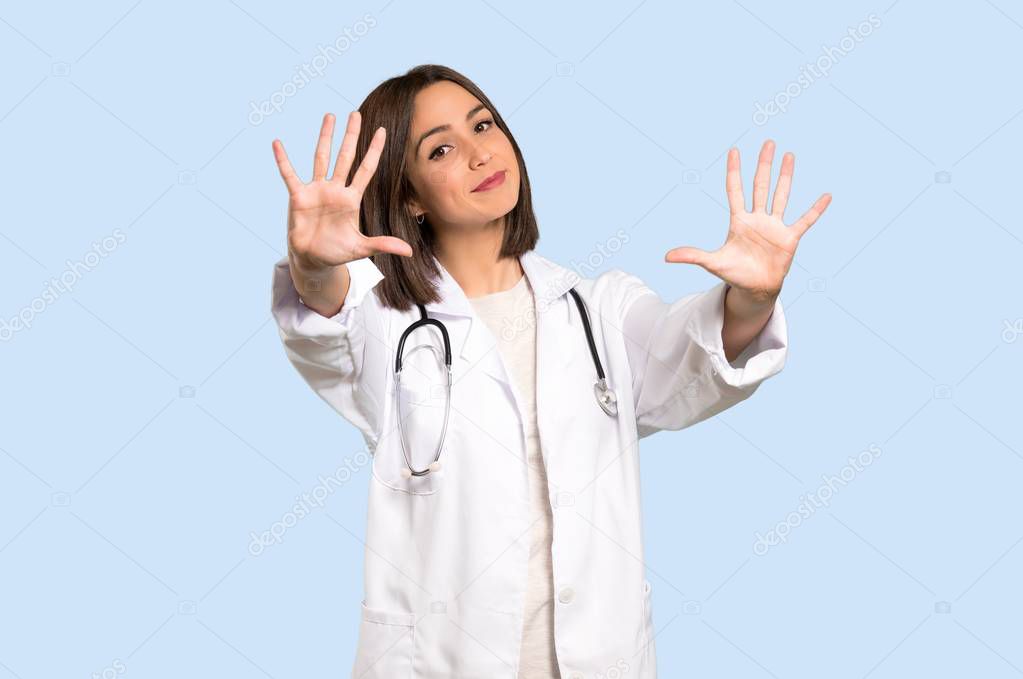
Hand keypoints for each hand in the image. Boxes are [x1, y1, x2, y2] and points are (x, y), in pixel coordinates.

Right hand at [273, 111, 412, 270]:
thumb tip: (409, 251)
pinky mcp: (298, 196)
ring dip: (325, 137)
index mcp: (352, 199)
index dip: (374, 151)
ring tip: (330, 116)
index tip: (382, 131)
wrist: (313, 258)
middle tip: (356, 114)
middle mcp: (335, 189)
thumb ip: (383, 244)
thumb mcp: (361, 248)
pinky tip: (278, 144)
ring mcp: (317, 190)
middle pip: (345, 157)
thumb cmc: (337, 251)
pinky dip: (283, 160)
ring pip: (321, 158)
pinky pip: (290, 174)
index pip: (366, 169)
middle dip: (351, 135)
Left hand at [665, 140, 830, 302]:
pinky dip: (816, 210)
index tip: (734, 151)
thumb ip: (692, 256)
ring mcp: (775, 226)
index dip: (734, 172)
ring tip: (789, 155)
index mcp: (739, 221)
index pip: (735, 190)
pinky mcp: (790, 238)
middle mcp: (757, 218)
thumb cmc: (734, 274)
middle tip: (768, 142)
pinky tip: (826, 196)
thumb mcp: (712, 263)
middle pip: (760, 186)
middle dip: (763, 164)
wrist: (754, 289)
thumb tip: (666, 256)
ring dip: (786, 176)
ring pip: (781, 195)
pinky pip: (805, 220)